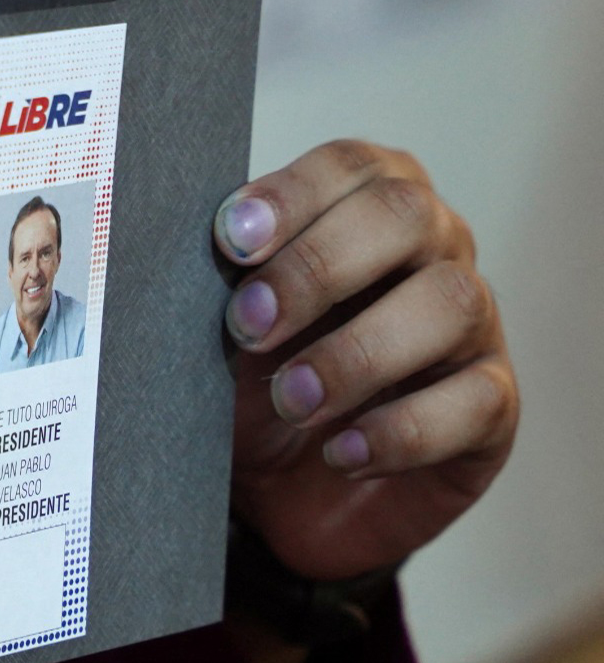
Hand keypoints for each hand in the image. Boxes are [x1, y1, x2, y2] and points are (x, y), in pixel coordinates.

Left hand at [216, 140, 517, 581]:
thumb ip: (210, 287)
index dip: (293, 194)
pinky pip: (473, 403)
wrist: (279, 496)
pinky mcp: (489, 408)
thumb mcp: (216, 334)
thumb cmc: (251, 386)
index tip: (232, 238)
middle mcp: (430, 251)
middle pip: (404, 215)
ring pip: (449, 304)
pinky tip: (342, 452)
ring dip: (357, 352)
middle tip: (249, 325)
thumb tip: (173, 257)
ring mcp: (470, 328)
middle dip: (318, 267)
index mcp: (361, 208)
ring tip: (292, 399)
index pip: (348, 166)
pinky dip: (403, 430)